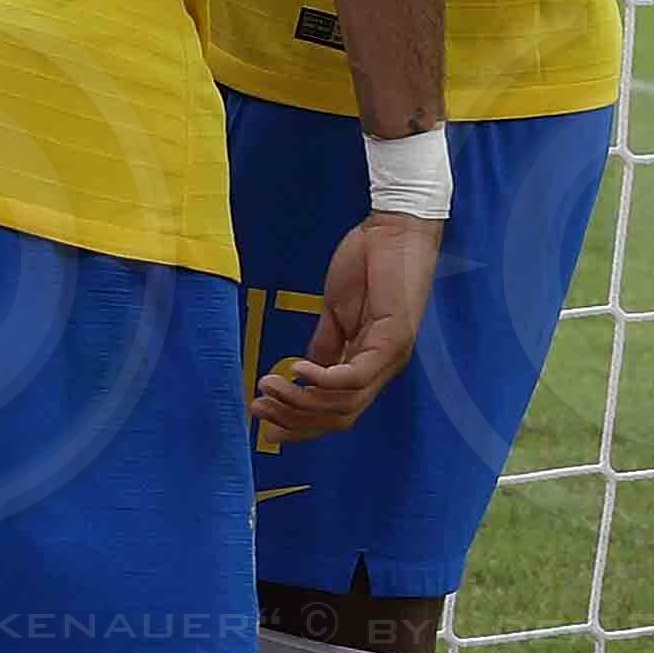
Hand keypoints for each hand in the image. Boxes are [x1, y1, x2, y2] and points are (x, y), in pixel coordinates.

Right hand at [257, 207, 436, 440]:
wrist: (395, 229)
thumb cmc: (368, 263)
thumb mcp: (336, 312)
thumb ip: (324, 346)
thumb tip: (303, 376)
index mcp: (369, 364)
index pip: (336, 411)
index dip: (301, 423)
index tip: (265, 422)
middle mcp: (383, 368)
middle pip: (338, 416)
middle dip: (294, 418)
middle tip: (258, 408)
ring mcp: (391, 357)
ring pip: (343, 403)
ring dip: (300, 401)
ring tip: (268, 387)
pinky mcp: (394, 340)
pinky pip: (354, 377)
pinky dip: (322, 381)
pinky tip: (296, 370)